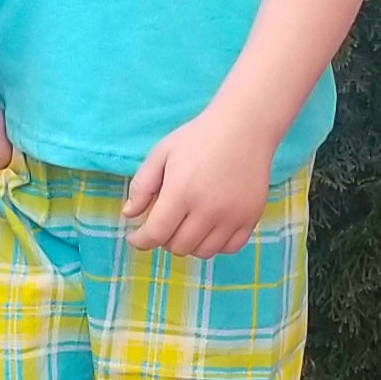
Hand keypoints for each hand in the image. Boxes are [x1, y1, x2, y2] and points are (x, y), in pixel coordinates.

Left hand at [123, 100, 276, 258]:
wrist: (244, 127)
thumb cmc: (198, 138)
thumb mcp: (162, 154)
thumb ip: (142, 186)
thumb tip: (129, 215)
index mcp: (181, 192)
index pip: (156, 234)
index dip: (141, 241)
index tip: (136, 238)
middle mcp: (208, 209)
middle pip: (178, 247)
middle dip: (164, 238)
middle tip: (164, 222)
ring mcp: (232, 216)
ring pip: (203, 252)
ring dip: (189, 243)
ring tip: (186, 224)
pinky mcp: (251, 218)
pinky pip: (229, 248)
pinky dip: (216, 244)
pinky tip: (209, 227)